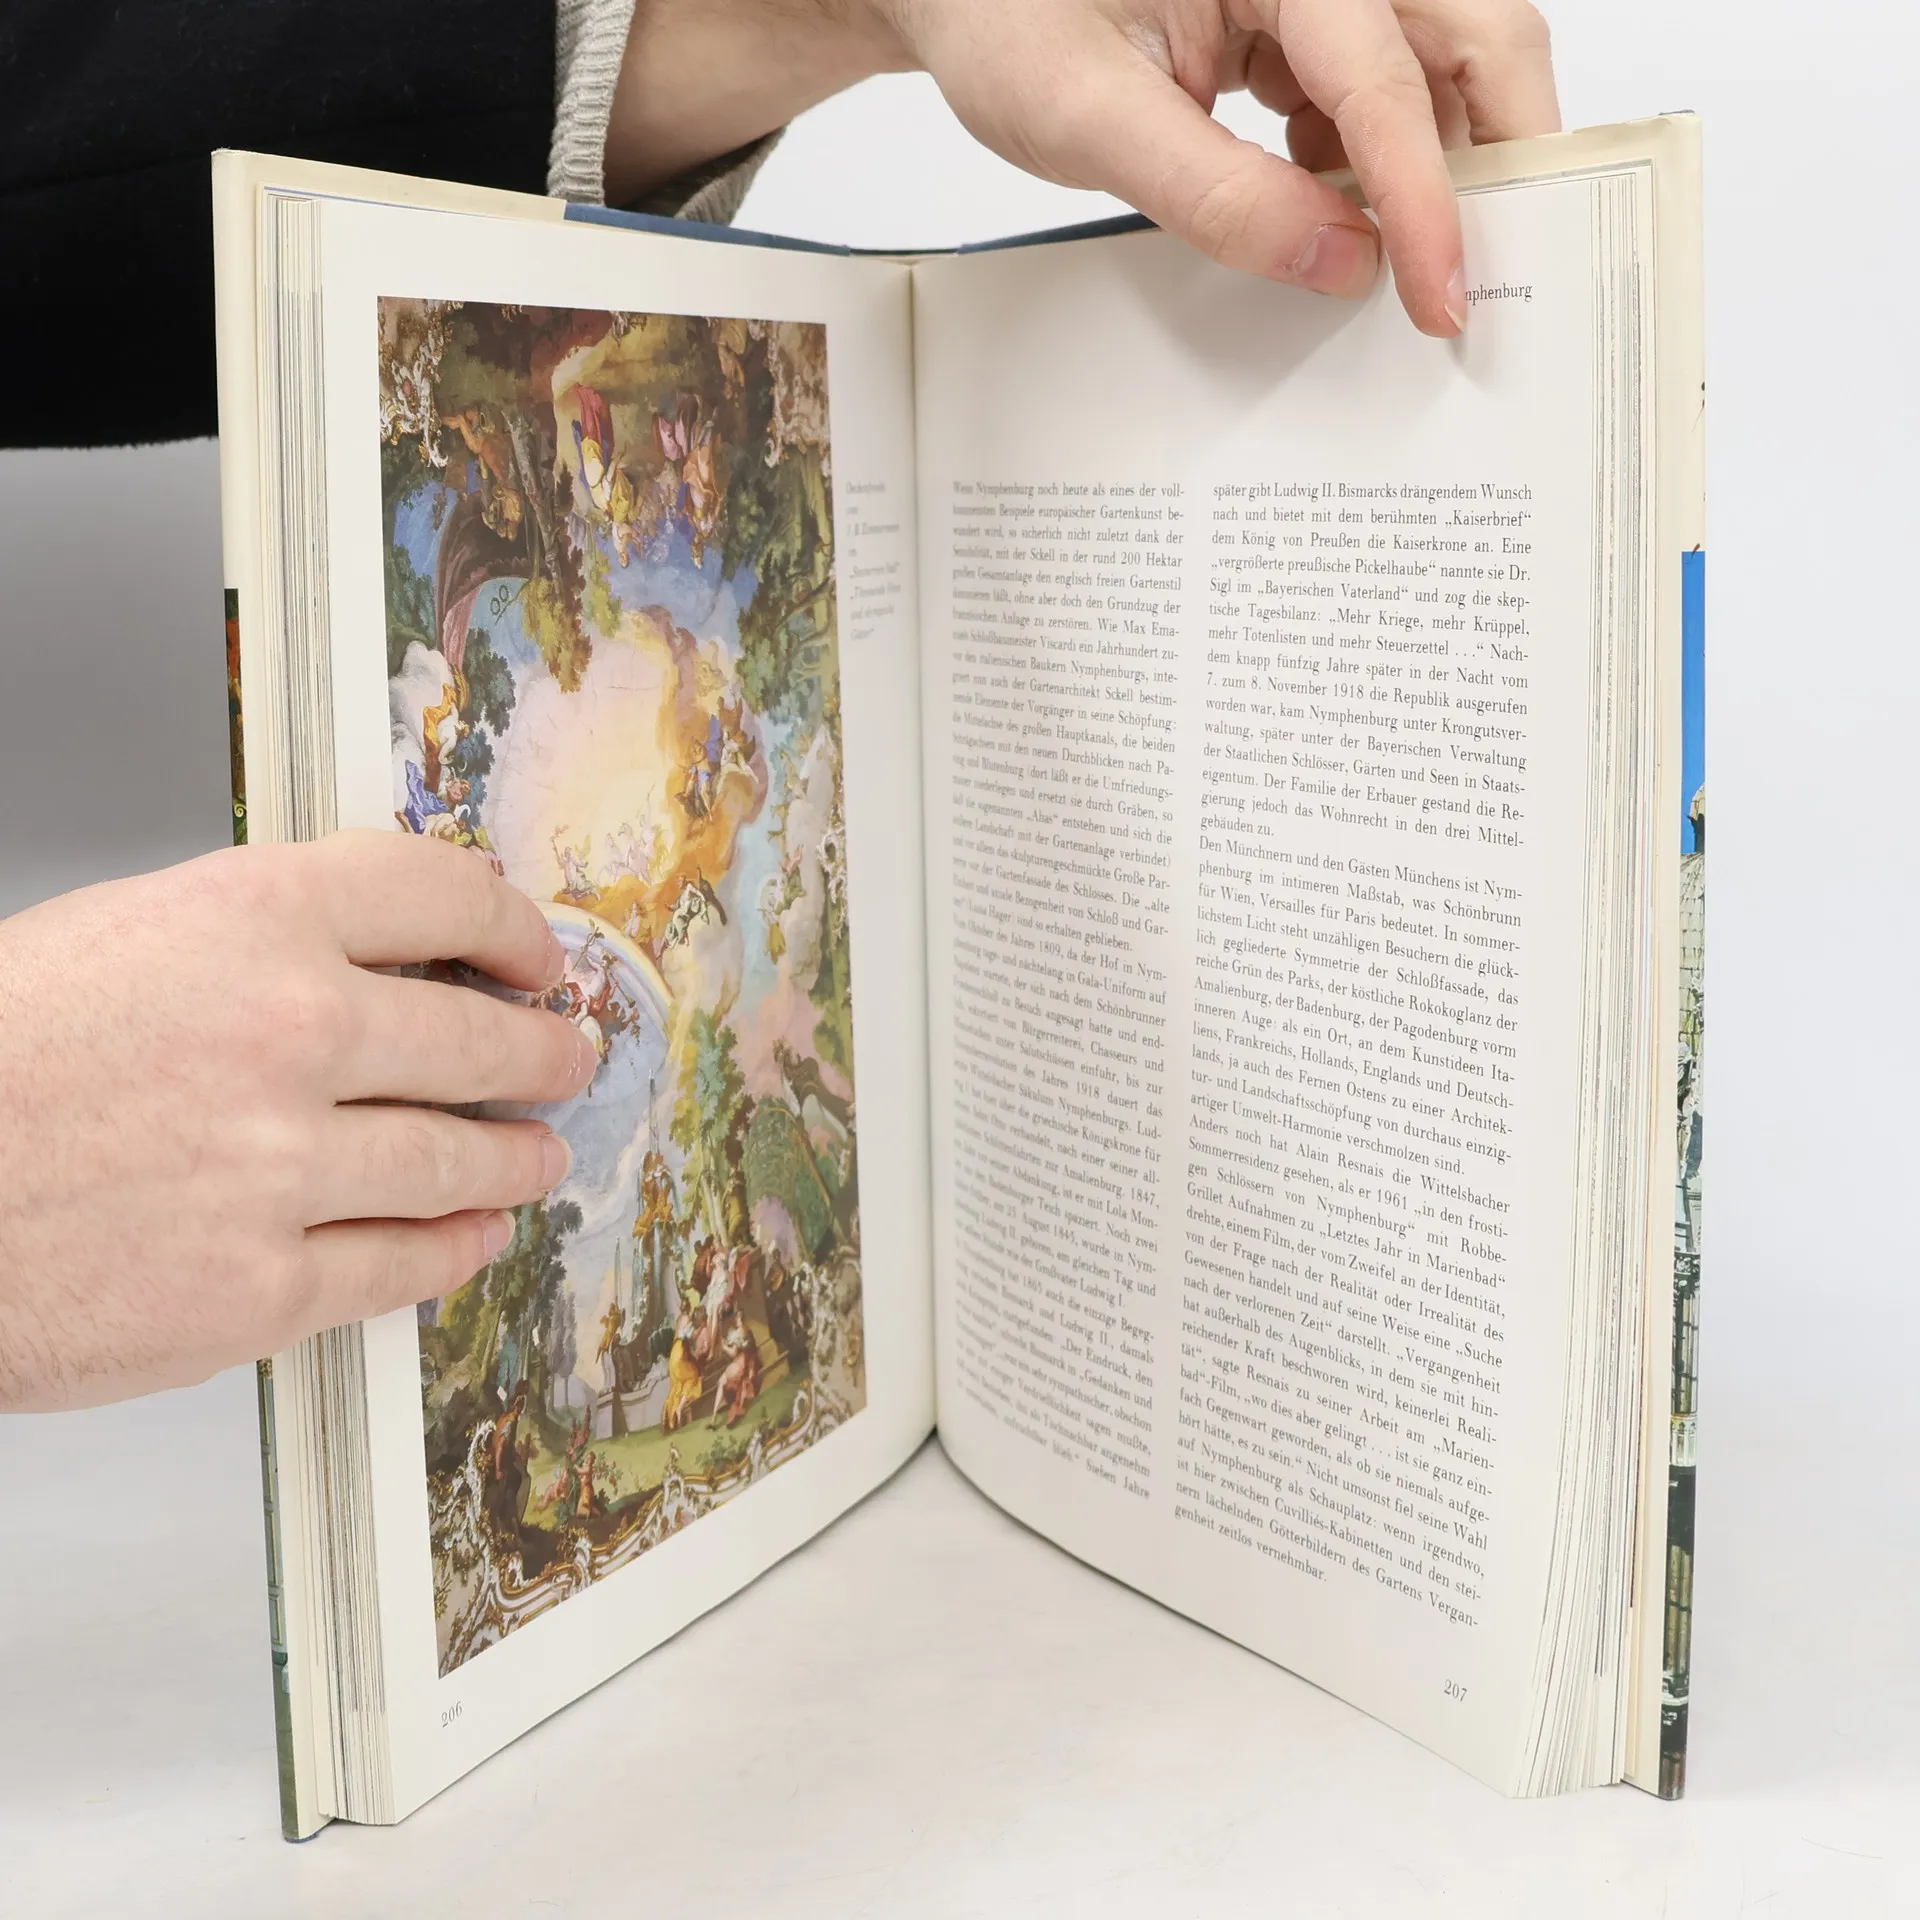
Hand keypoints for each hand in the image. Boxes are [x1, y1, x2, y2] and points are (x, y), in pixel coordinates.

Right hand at [0, 832, 595, 1412]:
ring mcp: (279, 1171)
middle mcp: (286, 1034)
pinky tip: (473, 1234)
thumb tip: (381, 963)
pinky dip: (456, 1248)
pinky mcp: (258, 1291)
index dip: (511, 927)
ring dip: (516, 1157)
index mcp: (249, 921)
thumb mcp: (120, 937)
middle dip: (540, 1053)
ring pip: (462, 1160)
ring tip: (535, 1155)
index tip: (534, 956)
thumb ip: (259, 941)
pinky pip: (405, 1266)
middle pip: (479, 1039)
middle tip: (561, 1060)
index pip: (441, 896)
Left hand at [607, 0, 1556, 336]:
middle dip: (1498, 158)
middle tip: (1485, 279)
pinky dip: (1385, 158)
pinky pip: (1384, 85)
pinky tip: (1341, 214)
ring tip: (1413, 260)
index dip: (1425, 201)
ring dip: (1445, 161)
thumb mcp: (1088, 117)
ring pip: (1445, 62)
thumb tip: (1337, 266)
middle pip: (1476, 38)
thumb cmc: (1004, 14)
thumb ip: (1217, 194)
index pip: (1385, 81)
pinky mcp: (1308, 21)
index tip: (1443, 297)